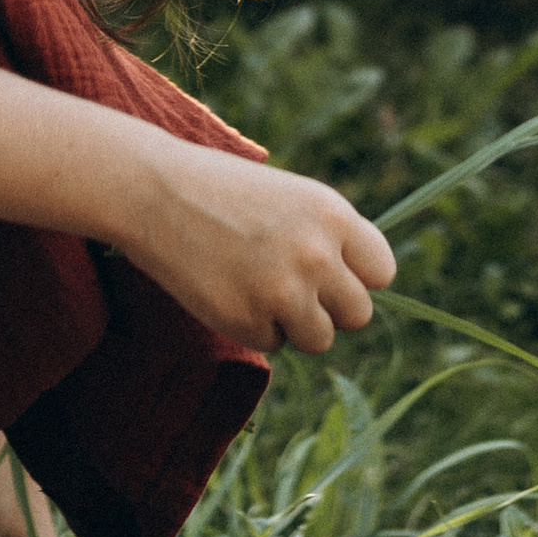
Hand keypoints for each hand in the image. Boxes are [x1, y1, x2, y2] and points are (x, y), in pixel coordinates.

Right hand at [117, 141, 395, 354]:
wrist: (156, 192)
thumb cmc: (225, 192)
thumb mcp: (292, 199)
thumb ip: (330, 240)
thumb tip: (359, 291)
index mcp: (333, 215)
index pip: (381, 272)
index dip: (357, 277)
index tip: (334, 274)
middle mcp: (317, 255)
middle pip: (358, 314)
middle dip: (329, 308)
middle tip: (293, 287)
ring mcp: (283, 292)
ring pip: (319, 339)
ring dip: (294, 324)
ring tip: (257, 286)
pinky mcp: (248, 321)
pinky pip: (273, 344)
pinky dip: (253, 327)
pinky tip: (227, 289)